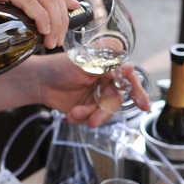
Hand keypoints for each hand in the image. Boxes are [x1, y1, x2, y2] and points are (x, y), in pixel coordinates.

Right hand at [0, 0, 75, 49]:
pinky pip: (31, 0)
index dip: (63, 6)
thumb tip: (19, 26)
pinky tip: (43, 31)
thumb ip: (5, 6)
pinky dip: (41, 17)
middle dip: (61, 20)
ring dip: (54, 22)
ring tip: (51, 42)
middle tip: (57, 42)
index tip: (68, 25)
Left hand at [30, 54, 150, 124]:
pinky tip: (70, 115)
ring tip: (74, 114)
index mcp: (108, 66)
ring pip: (104, 112)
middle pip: (115, 101)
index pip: (127, 79)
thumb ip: (107, 66)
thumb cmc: (59, 66)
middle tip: (93, 120)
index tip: (144, 106)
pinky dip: (81, 119)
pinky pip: (92, 119)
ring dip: (89, 115)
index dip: (138, 92)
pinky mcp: (88, 108)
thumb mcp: (84, 62)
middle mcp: (106, 81)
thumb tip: (129, 66)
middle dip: (103, 112)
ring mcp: (97, 96)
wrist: (39, 82)